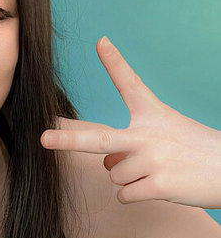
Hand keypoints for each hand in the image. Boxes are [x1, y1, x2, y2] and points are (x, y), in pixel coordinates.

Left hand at [41, 37, 220, 208]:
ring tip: (156, 172)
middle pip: (99, 139)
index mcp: (153, 114)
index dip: (115, 62)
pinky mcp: (158, 185)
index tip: (101, 42)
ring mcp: (152, 160)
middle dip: (67, 140)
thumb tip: (107, 162)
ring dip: (128, 179)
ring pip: (114, 174)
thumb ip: (133, 142)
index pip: (131, 84)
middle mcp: (149, 135)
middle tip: (43, 139)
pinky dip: (134, 195)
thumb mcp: (167, 133)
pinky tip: (158, 187)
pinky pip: (124, 194)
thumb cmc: (194, 151)